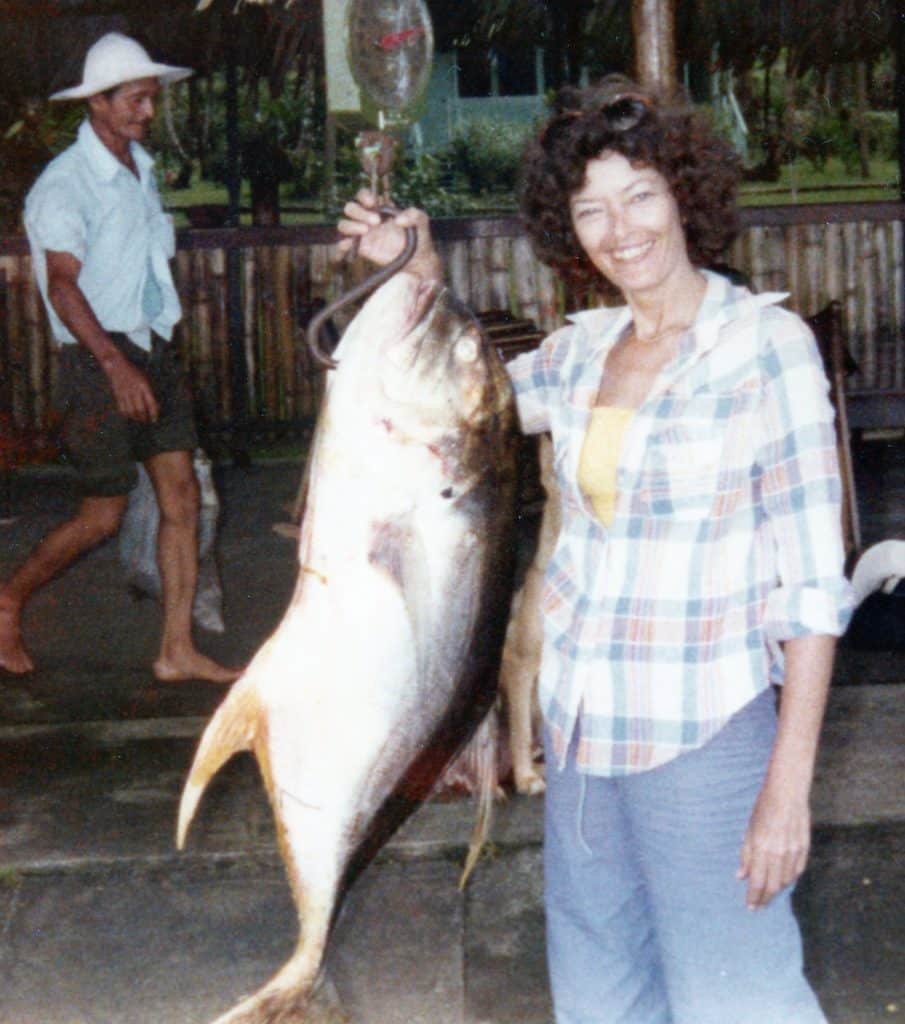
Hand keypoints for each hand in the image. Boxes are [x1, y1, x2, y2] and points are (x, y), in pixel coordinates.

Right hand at [104, 353, 158, 422]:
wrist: (117, 366)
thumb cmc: (135, 373)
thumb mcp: (146, 379)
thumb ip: (151, 392)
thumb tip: (156, 407)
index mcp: (144, 386)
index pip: (151, 403)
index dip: (154, 413)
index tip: (155, 418)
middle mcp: (135, 390)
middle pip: (140, 409)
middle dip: (145, 418)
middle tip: (147, 420)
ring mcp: (125, 393)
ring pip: (131, 411)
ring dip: (136, 418)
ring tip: (139, 419)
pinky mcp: (117, 395)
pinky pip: (122, 408)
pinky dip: (126, 415)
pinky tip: (130, 416)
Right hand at [336, 189, 441, 282]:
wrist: (418, 259)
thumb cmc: (419, 235)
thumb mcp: (422, 221)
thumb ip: (414, 215)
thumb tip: (399, 220)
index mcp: (379, 208)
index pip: (362, 195)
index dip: (364, 196)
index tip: (373, 203)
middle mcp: (368, 219)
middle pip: (350, 208)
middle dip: (359, 212)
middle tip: (376, 222)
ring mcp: (363, 234)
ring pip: (344, 225)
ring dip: (351, 226)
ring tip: (366, 231)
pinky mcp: (362, 249)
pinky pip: (344, 246)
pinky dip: (342, 245)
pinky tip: (350, 245)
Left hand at [737, 775, 810, 909]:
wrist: (788, 793)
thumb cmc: (764, 808)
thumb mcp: (749, 829)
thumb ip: (746, 854)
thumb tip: (740, 876)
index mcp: (761, 848)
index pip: (757, 881)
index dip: (754, 897)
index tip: (750, 906)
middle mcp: (778, 853)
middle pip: (772, 885)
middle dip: (765, 898)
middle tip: (759, 905)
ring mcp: (793, 852)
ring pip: (786, 881)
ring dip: (777, 890)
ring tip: (768, 894)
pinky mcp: (804, 849)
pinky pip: (797, 871)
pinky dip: (789, 879)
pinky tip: (783, 881)